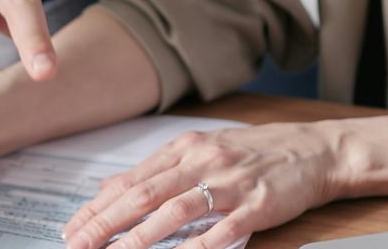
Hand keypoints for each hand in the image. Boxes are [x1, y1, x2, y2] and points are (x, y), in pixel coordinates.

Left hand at [61, 122, 347, 248]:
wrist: (315, 149)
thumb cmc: (256, 153)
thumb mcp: (202, 150)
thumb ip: (157, 170)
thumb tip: (109, 187)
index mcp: (186, 148)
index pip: (131, 180)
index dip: (98, 206)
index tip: (72, 227)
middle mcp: (203, 161)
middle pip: (145, 194)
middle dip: (106, 222)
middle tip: (78, 243)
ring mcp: (230, 183)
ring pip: (177, 209)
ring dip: (142, 235)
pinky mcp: (256, 204)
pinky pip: (223, 228)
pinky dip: (199, 244)